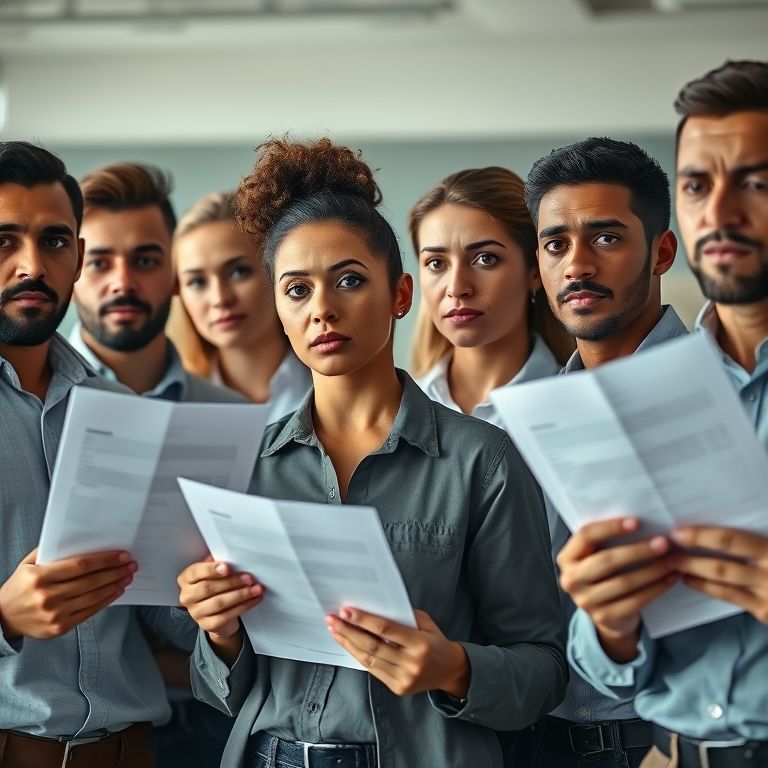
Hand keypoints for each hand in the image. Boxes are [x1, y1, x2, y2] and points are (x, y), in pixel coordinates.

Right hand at [0, 548, 136, 639]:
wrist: (2, 618)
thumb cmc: (19, 587)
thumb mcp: (28, 565)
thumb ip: (51, 551)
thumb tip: (82, 540)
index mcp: (40, 576)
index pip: (80, 566)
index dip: (104, 560)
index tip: (122, 555)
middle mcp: (47, 596)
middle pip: (91, 581)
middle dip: (115, 571)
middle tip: (131, 564)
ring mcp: (54, 613)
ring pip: (93, 597)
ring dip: (115, 585)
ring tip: (128, 576)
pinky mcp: (60, 627)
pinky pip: (89, 611)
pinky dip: (106, 600)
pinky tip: (116, 591)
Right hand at [177, 559, 263, 661]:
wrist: (217, 613)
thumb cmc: (216, 586)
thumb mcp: (214, 573)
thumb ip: (218, 564)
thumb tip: (232, 555)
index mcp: (186, 579)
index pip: (195, 572)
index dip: (211, 570)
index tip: (227, 567)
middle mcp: (187, 596)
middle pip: (208, 588)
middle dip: (232, 582)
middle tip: (249, 578)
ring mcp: (196, 612)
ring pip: (219, 602)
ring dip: (241, 594)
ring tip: (256, 589)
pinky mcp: (207, 625)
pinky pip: (227, 616)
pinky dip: (243, 606)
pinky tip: (254, 599)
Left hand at [326, 607, 469, 697]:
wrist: (450, 670)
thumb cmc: (436, 642)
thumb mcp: (425, 623)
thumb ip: (402, 616)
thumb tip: (373, 607)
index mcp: (420, 644)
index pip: (385, 630)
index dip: (363, 620)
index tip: (346, 611)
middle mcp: (411, 663)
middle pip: (372, 646)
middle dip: (349, 631)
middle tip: (333, 619)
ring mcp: (404, 678)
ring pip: (369, 660)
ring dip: (348, 644)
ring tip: (335, 630)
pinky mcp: (398, 688)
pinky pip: (373, 670)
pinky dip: (358, 655)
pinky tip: (348, 644)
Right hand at [557, 518, 676, 660]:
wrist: (605, 613)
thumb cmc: (604, 574)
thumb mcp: (596, 556)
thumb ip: (606, 541)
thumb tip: (638, 521)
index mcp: (567, 557)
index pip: (586, 536)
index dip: (611, 527)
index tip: (637, 522)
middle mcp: (571, 579)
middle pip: (606, 561)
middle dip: (638, 550)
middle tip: (663, 543)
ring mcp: (586, 600)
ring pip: (624, 582)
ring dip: (652, 570)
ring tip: (672, 561)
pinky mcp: (604, 617)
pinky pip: (635, 601)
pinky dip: (656, 588)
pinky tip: (669, 579)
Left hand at [671, 526, 767, 622]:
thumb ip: (750, 537)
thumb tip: (723, 515)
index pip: (732, 541)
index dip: (702, 536)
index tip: (677, 532)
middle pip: (722, 566)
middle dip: (690, 559)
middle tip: (665, 551)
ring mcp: (767, 596)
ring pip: (722, 581)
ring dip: (693, 571)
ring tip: (671, 563)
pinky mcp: (764, 611)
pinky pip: (729, 596)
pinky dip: (706, 587)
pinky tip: (689, 580)